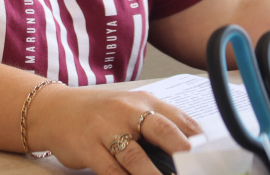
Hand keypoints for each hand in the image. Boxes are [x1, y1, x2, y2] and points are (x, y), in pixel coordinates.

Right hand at [26, 84, 200, 174]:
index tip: (215, 160)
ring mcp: (105, 129)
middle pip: (162, 131)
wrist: (53, 110)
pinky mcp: (88, 148)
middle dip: (183, 155)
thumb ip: (158, 126)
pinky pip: (112, 172)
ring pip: (136, 158)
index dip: (199, 141)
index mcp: (143, 101)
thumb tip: (193, 153)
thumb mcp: (130, 111)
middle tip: (197, 171)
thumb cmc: (99, 114)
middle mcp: (126, 111)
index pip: (179, 119)